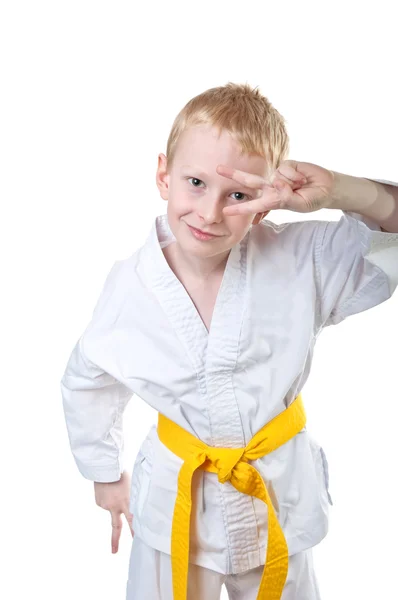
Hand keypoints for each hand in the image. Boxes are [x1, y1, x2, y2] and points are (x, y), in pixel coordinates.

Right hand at [94, 470, 133, 553]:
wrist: (105, 467)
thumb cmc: (122, 473)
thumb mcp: (133, 485)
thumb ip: (134, 497)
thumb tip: (138, 507)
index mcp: (127, 501)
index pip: (133, 520)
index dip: (135, 532)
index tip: (138, 542)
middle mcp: (116, 506)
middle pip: (116, 527)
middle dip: (115, 541)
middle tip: (114, 552)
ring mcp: (106, 505)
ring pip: (112, 509)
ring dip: (113, 502)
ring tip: (114, 488)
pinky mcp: (99, 503)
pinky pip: (105, 503)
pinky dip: (108, 498)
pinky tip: (108, 489)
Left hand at [217, 160, 334, 216]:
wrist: (327, 188)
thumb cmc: (311, 200)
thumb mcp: (298, 204)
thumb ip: (286, 197)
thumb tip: (276, 183)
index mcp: (272, 201)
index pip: (253, 205)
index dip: (240, 208)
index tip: (225, 211)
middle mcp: (271, 187)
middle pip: (249, 181)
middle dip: (233, 174)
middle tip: (217, 169)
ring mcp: (278, 175)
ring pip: (276, 178)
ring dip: (292, 184)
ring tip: (302, 186)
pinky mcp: (287, 164)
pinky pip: (286, 169)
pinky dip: (296, 175)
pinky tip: (302, 178)